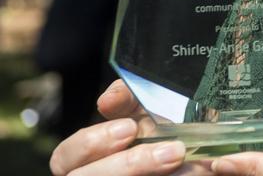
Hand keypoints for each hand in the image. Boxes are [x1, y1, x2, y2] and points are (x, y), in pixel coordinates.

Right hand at [49, 80, 206, 175]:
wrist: (188, 158)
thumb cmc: (156, 140)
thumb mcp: (142, 116)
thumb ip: (125, 101)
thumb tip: (108, 99)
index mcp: (83, 162)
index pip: (64, 157)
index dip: (90, 143)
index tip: (129, 127)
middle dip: (130, 164)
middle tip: (173, 150)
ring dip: (152, 175)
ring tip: (187, 162)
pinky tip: (192, 173)